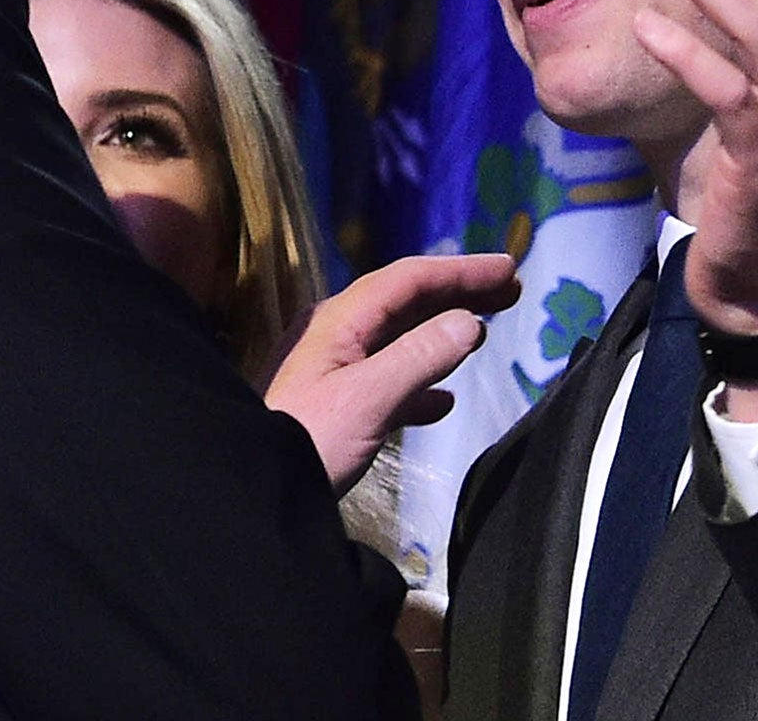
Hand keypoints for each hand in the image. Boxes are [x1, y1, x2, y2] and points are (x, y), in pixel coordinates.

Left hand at [261, 253, 518, 491]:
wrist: (247, 490)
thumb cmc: (306, 440)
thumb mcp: (367, 399)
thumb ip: (419, 359)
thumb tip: (469, 322)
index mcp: (339, 320)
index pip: (407, 279)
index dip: (460, 271)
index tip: (508, 268)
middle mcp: (334, 334)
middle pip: (404, 302)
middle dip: (456, 293)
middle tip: (510, 290)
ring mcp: (330, 369)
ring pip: (396, 338)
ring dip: (442, 332)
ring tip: (486, 331)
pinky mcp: (331, 406)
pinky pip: (386, 380)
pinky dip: (419, 382)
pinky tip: (443, 401)